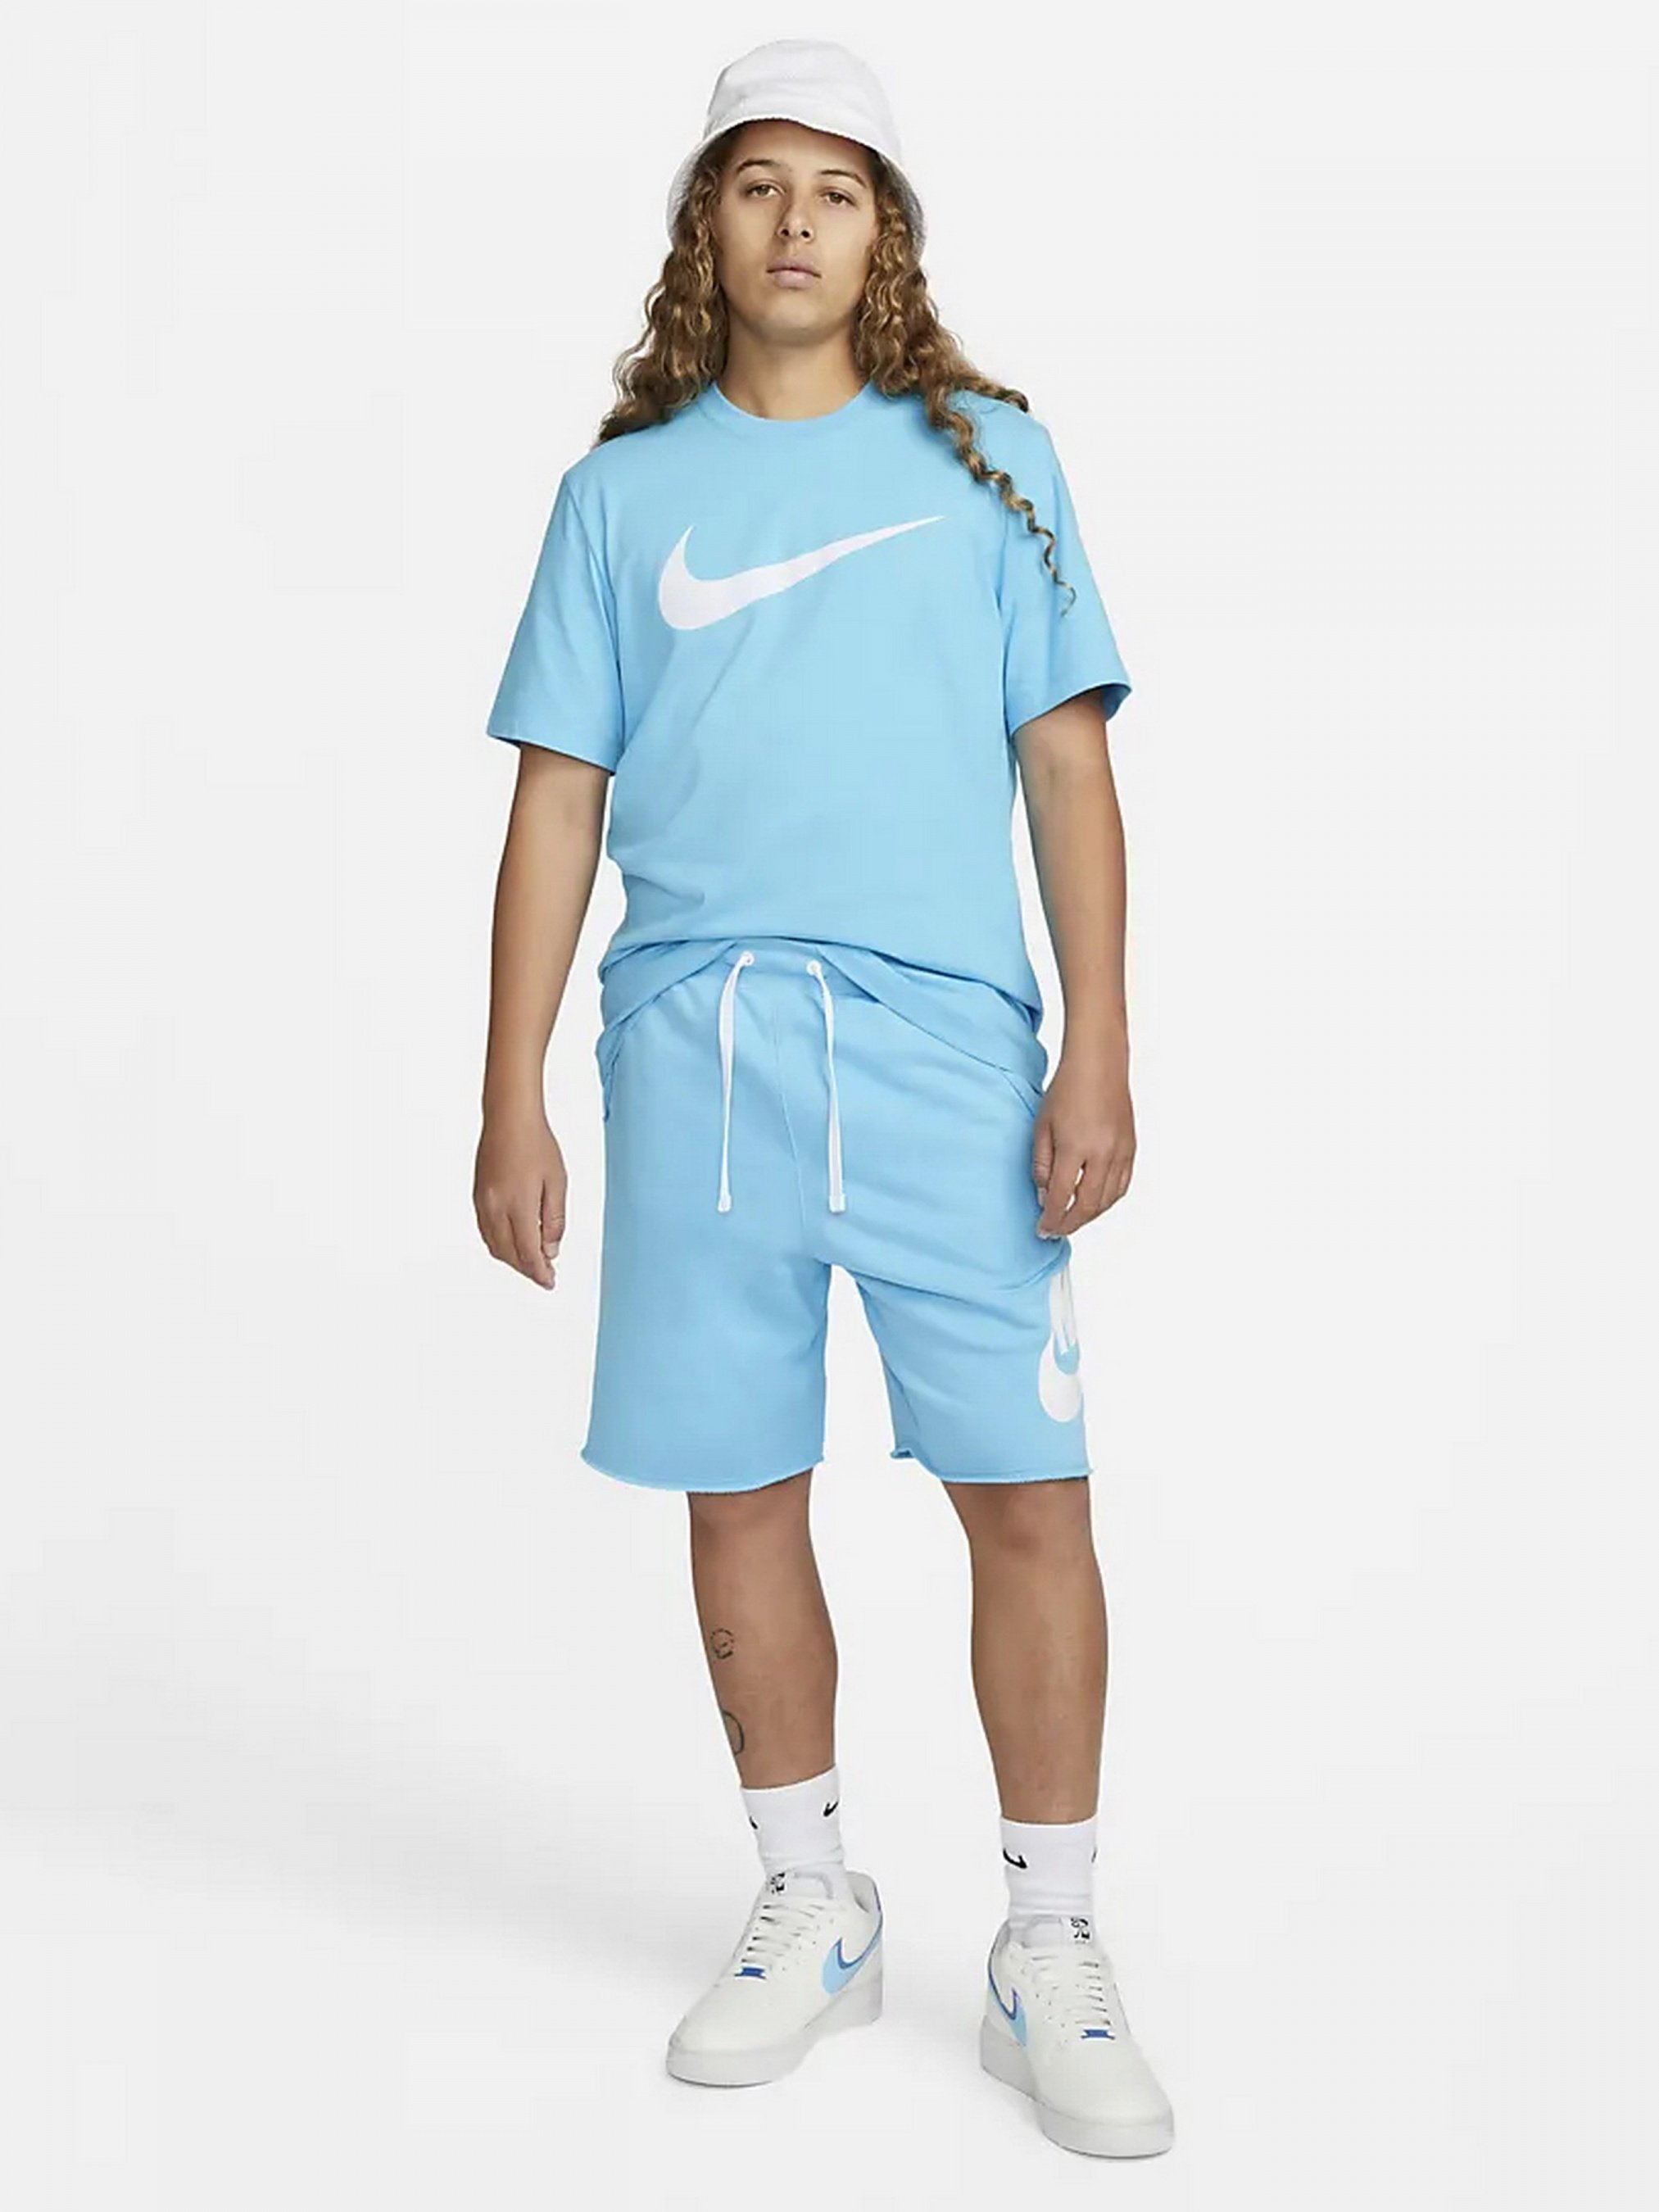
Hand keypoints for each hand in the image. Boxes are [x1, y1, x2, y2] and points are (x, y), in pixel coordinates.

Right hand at [474, 1109, 566, 1288]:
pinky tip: (512, 1243)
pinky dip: (500, 1244)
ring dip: (512, 1259)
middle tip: (544, 1274)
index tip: (549, 1281)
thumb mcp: (557, 1183)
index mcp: (518, 1206)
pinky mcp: (478, 1196)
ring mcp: (483, 1203)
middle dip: (527, 1269)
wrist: (509, 1119)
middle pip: (509, 1254)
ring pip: (495, 1245)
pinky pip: (486, 1231)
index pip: (528, 1253)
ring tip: (531, 1262)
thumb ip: (554, 1220)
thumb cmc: (535, 1144)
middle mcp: (496, 1208)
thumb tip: (551, 1249)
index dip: (539, 1272)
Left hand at [1031, 1045, 1135, 1237]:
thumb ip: (1042, 1164)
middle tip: (1057, 1230)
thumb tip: (1045, 1195)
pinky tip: (1097, 1201)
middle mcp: (1102, 1154)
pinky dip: (1109, 1199)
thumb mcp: (1042, 1126)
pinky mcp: (1131, 1147)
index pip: (1062, 1197)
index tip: (1043, 1229)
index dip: (1051, 1218)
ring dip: (1090, 1215)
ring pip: (1108, 1199)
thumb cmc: (1067, 1089)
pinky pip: (1123, 1184)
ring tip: (1074, 1218)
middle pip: (1088, 1205)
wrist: (1098, 1065)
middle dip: (1070, 1223)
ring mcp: (1120, 1152)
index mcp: (1075, 1148)